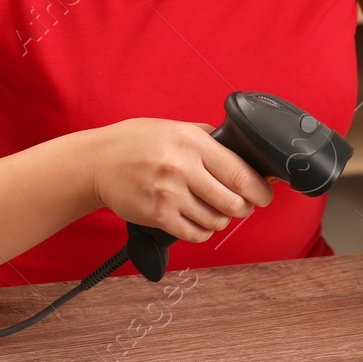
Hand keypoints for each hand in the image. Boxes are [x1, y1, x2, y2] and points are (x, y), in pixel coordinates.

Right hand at [83, 118, 273, 242]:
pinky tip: (196, 220)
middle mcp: (182, 167)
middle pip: (233, 203)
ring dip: (219, 220)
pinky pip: (195, 234)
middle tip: (239, 205)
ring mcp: (169, 194)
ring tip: (211, 210)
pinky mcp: (157, 216)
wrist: (97, 161)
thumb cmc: (136, 142)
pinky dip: (202, 231)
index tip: (265, 196)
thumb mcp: (175, 127)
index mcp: (192, 142)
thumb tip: (244, 154)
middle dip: (242, 208)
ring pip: (215, 221)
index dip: (260, 190)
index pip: (241, 174)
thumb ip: (208, 138)